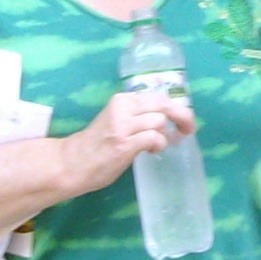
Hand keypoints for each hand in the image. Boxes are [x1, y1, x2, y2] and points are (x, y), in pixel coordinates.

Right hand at [58, 86, 196, 197]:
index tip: (183, 120)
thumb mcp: (118, 120)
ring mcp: (123, 125)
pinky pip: (153, 138)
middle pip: (163, 105)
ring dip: (164, 136)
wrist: (73, 162)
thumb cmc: (98, 144)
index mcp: (122, 100)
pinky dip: (158, 144)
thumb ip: (138, 115)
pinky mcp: (124, 144)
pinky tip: (151, 151)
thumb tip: (168, 117)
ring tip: (157, 145)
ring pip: (159, 121)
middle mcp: (123, 107)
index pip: (158, 97)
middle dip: (182, 117)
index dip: (176, 108)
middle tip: (187, 130)